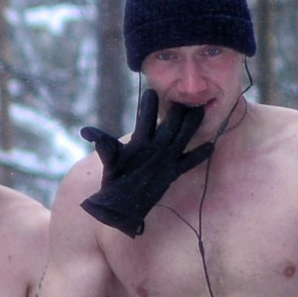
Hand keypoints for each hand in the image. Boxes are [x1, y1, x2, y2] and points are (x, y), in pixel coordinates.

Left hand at [78, 90, 213, 236]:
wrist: (121, 203)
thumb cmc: (115, 179)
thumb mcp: (110, 160)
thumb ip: (104, 146)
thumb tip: (86, 131)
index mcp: (139, 141)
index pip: (145, 120)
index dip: (148, 107)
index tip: (151, 93)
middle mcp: (155, 146)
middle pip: (168, 125)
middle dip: (176, 112)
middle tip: (185, 97)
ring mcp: (165, 158)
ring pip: (181, 138)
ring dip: (190, 127)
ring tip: (200, 111)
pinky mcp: (172, 173)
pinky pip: (188, 163)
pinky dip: (198, 156)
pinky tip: (211, 147)